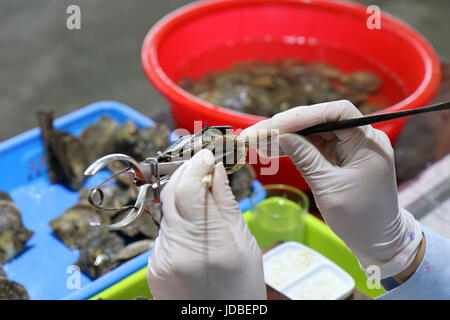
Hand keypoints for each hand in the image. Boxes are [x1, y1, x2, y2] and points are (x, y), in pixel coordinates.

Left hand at [147, 149, 265, 298]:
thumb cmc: (241, 289)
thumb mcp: (245, 244)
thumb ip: (226, 203)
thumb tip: (215, 169)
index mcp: (210, 246)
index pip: (190, 190)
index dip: (196, 165)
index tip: (206, 154)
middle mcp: (178, 252)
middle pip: (172, 194)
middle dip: (186, 173)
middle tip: (202, 165)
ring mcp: (161, 259)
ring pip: (167, 210)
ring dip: (183, 196)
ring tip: (203, 196)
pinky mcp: (152, 264)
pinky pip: (164, 229)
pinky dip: (178, 218)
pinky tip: (193, 224)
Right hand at [241, 100, 422, 278]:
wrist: (377, 240)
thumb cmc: (361, 218)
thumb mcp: (329, 188)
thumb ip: (306, 159)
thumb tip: (282, 136)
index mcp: (367, 142)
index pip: (337, 113)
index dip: (306, 114)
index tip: (279, 124)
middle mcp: (358, 139)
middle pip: (319, 120)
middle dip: (287, 126)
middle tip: (257, 133)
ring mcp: (346, 148)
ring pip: (311, 133)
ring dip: (284, 136)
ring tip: (256, 141)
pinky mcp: (336, 159)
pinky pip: (311, 147)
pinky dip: (291, 148)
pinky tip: (270, 149)